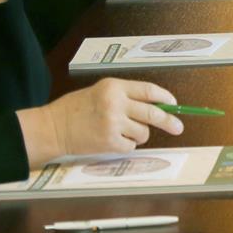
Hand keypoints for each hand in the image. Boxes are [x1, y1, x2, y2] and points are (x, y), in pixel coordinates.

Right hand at [20, 78, 182, 166]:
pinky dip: (126, 145)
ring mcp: (113, 123)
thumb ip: (126, 96)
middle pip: (153, 113)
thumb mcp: (101, 92)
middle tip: (179, 127)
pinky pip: (131, 146)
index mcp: (114, 86)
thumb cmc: (76, 109)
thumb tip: (157, 106)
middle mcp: (115, 103)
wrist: (53, 127)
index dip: (165, 98)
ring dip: (138, 134)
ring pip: (143, 132)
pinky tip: (111, 140)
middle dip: (169, 121)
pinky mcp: (109, 142)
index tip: (174, 104)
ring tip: (120, 131)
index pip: (148, 90)